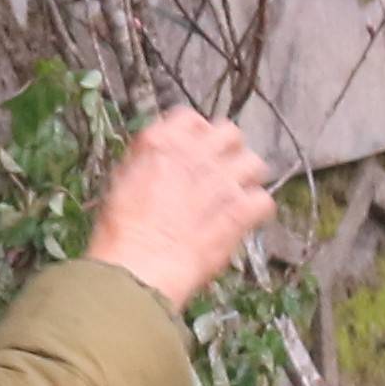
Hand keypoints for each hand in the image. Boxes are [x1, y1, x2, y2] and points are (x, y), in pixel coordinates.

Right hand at [83, 108, 278, 307]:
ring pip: (255, 163)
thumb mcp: (120, 182)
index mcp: (164, 143)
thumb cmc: (121, 233)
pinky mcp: (241, 210)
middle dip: (228, 150)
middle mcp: (198, 154)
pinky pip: (264, 201)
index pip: (190, 118)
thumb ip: (146, 161)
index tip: (194, 147)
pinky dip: (256, 211)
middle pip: (230, 133)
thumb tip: (156, 158)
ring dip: (247, 178)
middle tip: (220, 171)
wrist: (139, 267)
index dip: (195, 133)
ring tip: (236, 196)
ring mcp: (224, 181)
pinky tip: (244, 221)